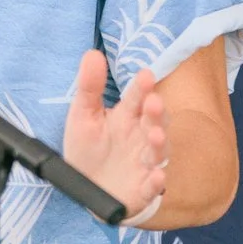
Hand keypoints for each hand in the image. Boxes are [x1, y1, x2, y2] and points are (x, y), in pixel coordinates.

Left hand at [61, 50, 167, 221]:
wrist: (86, 190)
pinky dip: (156, 182)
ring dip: (160, 143)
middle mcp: (140, 138)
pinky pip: (153, 186)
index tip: (145, 75)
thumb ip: (89, 87)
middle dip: (156, 112)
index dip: (142, 87)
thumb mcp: (82, 116)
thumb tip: (92, 53)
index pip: (137, 98)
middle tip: (153, 101)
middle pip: (154, 122)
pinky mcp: (143, 189)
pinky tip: (156, 176)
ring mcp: (144, 163)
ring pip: (158, 151)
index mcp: (127, 117)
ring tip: (156, 135)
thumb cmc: (88, 149)